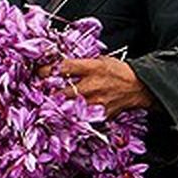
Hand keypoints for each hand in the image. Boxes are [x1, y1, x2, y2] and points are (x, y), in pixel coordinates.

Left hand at [40, 56, 154, 117]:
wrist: (139, 86)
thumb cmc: (118, 71)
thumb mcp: (99, 60)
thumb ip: (79, 64)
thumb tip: (58, 66)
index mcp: (91, 68)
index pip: (62, 68)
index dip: (46, 71)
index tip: (38, 73)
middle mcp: (91, 86)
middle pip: (60, 92)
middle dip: (48, 93)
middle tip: (40, 93)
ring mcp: (95, 102)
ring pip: (68, 108)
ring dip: (58, 107)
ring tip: (50, 105)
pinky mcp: (99, 115)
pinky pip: (80, 117)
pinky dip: (72, 116)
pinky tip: (67, 115)